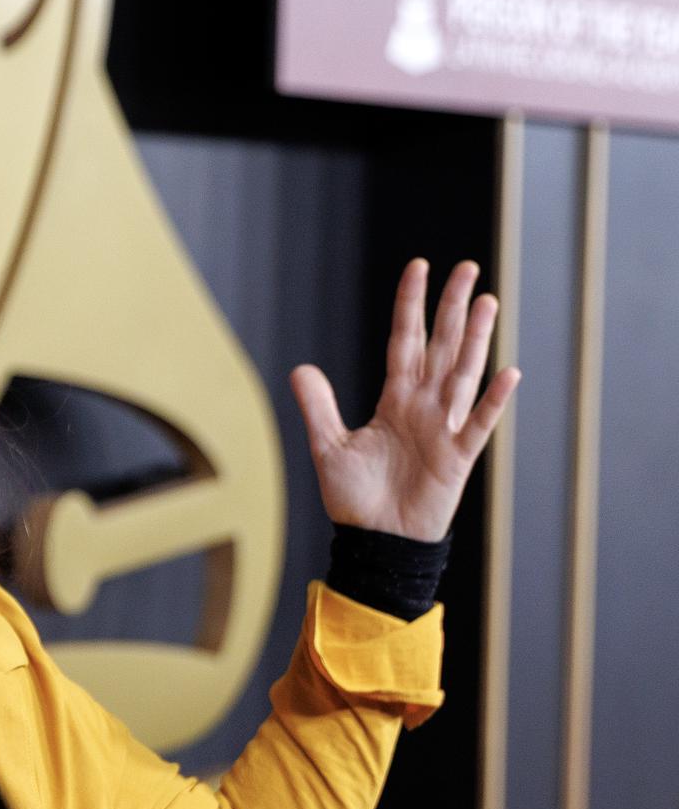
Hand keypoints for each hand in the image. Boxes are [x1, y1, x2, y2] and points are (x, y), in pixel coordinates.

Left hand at [288, 258, 519, 542]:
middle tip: (468, 268)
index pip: (406, 342)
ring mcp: (445, 428)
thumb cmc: (356, 499)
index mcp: (395, 400)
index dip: (411, 306)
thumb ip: (318, 407)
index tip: (419, 268)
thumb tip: (300, 368)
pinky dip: (493, 400)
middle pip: (442, 346)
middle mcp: (424, 406)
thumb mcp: (329, 447)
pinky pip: (479, 423)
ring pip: (464, 373)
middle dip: (453, 307)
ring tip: (487, 301)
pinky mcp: (459, 456)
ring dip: (477, 338)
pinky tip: (508, 371)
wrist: (376, 540)